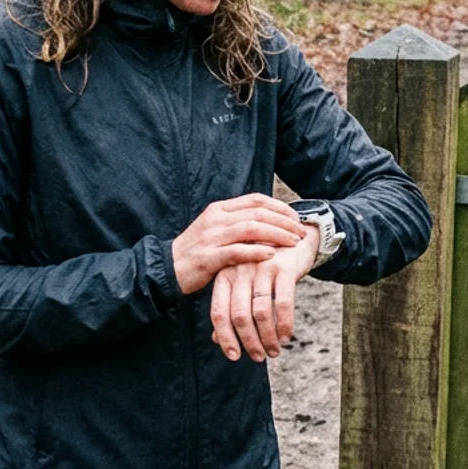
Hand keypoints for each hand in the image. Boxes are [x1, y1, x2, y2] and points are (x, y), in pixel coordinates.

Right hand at [171, 194, 306, 294]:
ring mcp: (212, 237)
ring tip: (293, 243)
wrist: (167, 268)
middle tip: (301, 232)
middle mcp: (216, 219)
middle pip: (258, 213)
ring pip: (251, 229)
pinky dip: (256, 252)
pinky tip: (271, 255)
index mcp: (219, 209)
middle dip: (284, 221)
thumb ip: (237, 224)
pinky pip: (237, 251)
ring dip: (276, 234)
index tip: (295, 218)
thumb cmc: (197, 252)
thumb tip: (268, 222)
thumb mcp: (216, 231)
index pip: (255, 200)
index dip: (279, 207)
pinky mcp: (208, 257)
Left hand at [210, 226, 318, 361]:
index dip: (224, 337)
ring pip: (260, 312)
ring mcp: (261, 268)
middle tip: (259, 357)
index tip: (234, 356)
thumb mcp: (244, 283)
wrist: (294, 236)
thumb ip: (229, 308)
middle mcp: (240, 270)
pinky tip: (286, 336)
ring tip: (274, 351)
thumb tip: (216, 340)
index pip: (218, 312)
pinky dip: (284, 324)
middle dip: (248, 341)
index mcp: (225, 275)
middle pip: (238, 315)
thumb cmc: (265, 266)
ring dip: (268, 337)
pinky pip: (283, 303)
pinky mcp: (284, 268)